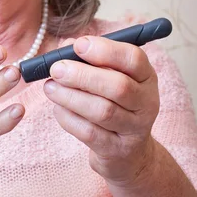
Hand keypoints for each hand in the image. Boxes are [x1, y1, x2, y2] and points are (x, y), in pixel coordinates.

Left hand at [43, 35, 159, 188]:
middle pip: (118, 86)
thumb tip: (65, 46)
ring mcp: (134, 129)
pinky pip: (90, 133)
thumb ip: (88, 58)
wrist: (128, 152)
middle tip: (56, 69)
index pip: (134, 58)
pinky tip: (58, 108)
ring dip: (70, 97)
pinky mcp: (117, 151)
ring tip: (50, 87)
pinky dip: (69, 118)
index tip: (79, 45)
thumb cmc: (112, 102)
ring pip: (102, 111)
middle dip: (83, 75)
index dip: (106, 50)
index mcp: (146, 77)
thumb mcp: (108, 77)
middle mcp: (147, 102)